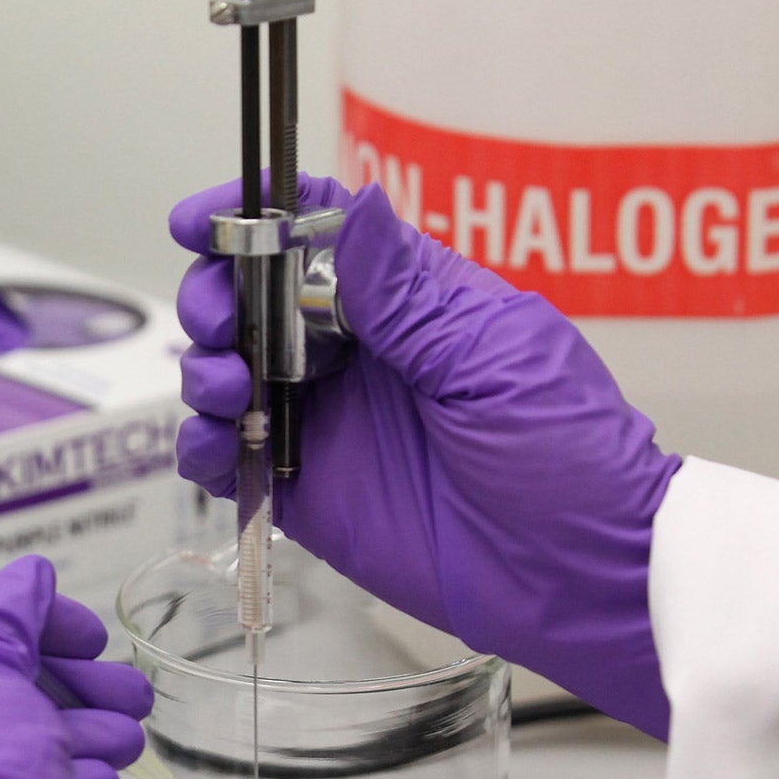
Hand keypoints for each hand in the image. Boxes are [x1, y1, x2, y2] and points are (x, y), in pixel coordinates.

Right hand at [173, 177, 682, 736]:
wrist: (580, 572)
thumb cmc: (567, 457)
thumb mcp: (490, 357)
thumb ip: (405, 293)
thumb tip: (353, 206)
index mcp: (405, 302)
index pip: (315, 233)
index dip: (251, 216)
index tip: (199, 223)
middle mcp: (355, 354)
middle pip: (251, 299)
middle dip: (215, 297)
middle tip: (222, 324)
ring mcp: (327, 422)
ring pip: (229, 374)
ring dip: (205, 370)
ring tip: (232, 391)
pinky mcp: (307, 492)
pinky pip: (230, 460)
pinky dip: (202, 447)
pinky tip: (216, 446)